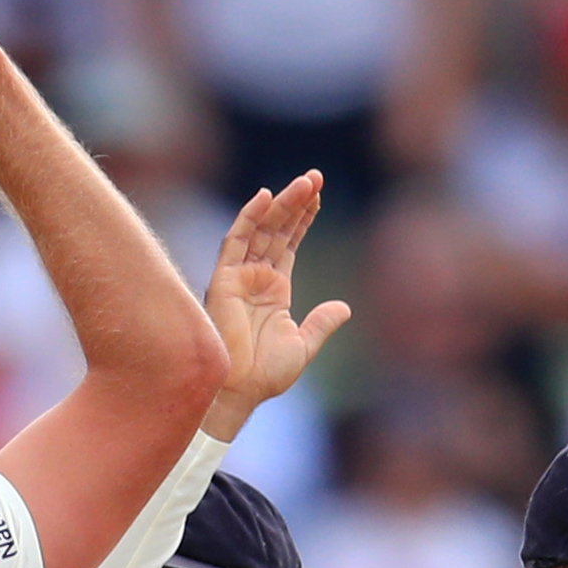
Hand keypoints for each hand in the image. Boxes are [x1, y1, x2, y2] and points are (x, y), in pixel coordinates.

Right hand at [202, 173, 352, 437]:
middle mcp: (256, 277)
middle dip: (296, 202)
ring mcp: (239, 276)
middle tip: (315, 176)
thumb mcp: (304, 345)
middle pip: (277, 229)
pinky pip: (236, 242)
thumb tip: (344, 307)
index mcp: (275, 289)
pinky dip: (249, 217)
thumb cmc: (266, 374)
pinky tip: (265, 196)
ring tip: (304, 182)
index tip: (318, 195)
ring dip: (281, 204)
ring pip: (261, 229)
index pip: (289, 243)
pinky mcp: (224, 280)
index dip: (303, 218)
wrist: (240, 391)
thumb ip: (321, 323)